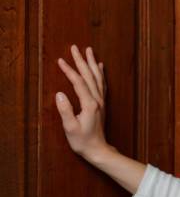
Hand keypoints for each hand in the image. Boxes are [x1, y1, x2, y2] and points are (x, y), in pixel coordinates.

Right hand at [55, 44, 110, 160]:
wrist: (98, 149)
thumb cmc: (82, 141)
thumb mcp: (70, 127)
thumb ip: (65, 110)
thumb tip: (59, 94)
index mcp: (89, 104)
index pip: (78, 82)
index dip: (69, 70)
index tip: (61, 60)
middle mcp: (97, 99)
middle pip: (89, 75)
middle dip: (81, 60)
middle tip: (75, 47)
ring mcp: (101, 100)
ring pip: (97, 77)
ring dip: (92, 63)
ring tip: (89, 50)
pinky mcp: (102, 103)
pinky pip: (102, 83)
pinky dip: (100, 73)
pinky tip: (100, 66)